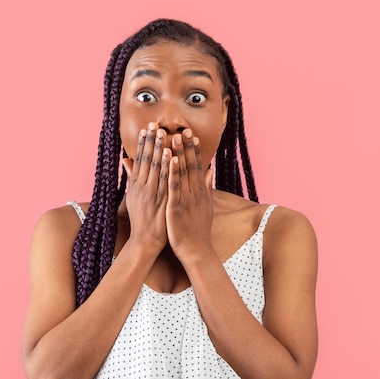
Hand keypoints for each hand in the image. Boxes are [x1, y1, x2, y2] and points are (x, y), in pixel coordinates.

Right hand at [122, 122, 170, 253]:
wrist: (145, 241)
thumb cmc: (141, 219)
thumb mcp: (132, 196)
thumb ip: (131, 177)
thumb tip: (126, 159)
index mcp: (136, 185)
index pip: (140, 159)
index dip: (143, 143)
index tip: (146, 128)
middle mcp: (143, 187)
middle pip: (147, 160)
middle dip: (152, 141)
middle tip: (155, 124)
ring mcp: (153, 194)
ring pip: (157, 167)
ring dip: (160, 149)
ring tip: (164, 133)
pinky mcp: (162, 201)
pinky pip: (166, 181)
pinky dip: (169, 167)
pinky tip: (171, 155)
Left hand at [165, 129, 214, 261]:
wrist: (195, 251)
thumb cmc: (197, 229)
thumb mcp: (205, 206)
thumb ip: (207, 187)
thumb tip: (210, 170)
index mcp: (200, 192)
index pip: (197, 166)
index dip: (195, 150)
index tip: (192, 135)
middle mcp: (195, 193)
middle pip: (191, 165)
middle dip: (187, 147)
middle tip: (183, 128)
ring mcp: (186, 199)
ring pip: (182, 172)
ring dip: (179, 153)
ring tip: (175, 136)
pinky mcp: (176, 207)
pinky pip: (174, 186)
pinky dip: (172, 172)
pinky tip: (169, 159)